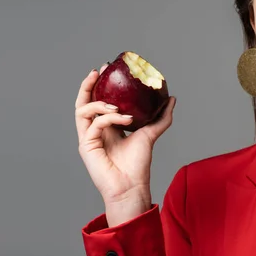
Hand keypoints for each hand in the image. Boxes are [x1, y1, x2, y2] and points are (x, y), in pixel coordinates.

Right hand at [75, 63, 175, 223]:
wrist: (132, 186)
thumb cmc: (138, 164)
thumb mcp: (151, 134)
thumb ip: (161, 117)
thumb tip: (172, 98)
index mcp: (106, 127)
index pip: (97, 100)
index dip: (98, 85)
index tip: (106, 69)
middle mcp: (94, 130)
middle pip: (83, 102)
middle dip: (88, 85)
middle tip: (98, 71)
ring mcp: (88, 138)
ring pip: (83, 110)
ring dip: (100, 103)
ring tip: (117, 105)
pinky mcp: (86, 146)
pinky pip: (94, 124)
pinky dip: (109, 118)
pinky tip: (125, 120)